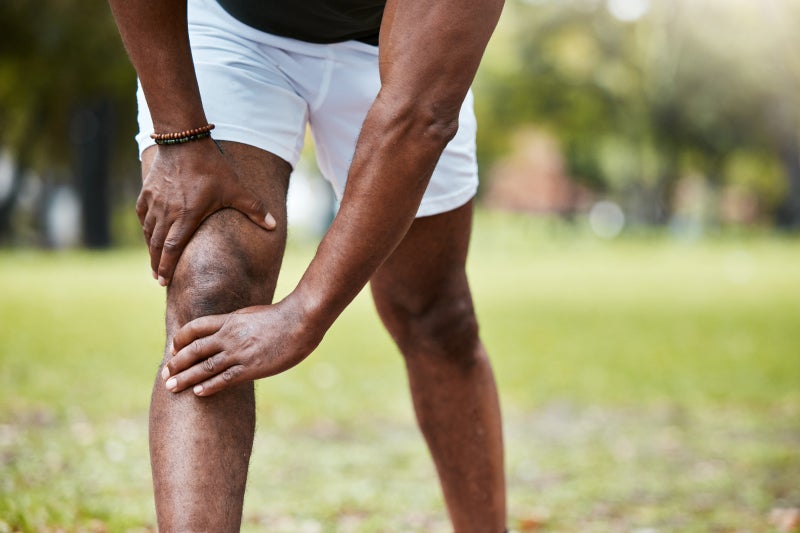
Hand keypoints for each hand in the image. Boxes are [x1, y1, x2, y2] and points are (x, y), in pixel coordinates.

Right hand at [138, 138, 275, 285]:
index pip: (173, 248)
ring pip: (148, 231)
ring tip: (153, 263)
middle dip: (157, 264)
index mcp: (187, 216)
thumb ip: (255, 209)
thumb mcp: (236, 189)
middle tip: (158, 279)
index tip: (164, 281)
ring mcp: (155, 201)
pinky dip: (145, 227)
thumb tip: (274, 226)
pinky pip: (142, 214)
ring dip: (150, 249)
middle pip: (157, 245)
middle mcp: (167, 212)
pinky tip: (148, 234)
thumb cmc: (212, 167)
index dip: (167, 266)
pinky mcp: (147, 191)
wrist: (185, 140)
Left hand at [162, 297, 323, 395]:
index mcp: (230, 319)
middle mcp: (229, 335)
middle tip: (165, 374)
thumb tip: (232, 330)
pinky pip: (225, 378)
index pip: (195, 328)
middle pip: (193, 349)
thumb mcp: (254, 314)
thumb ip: (239, 324)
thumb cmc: (284, 317)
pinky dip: (209, 386)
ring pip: (204, 366)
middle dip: (176, 363)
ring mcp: (239, 352)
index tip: (173, 349)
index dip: (180, 339)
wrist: (301, 320)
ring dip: (185, 378)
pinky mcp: (251, 367)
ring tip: (171, 388)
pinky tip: (198, 393)